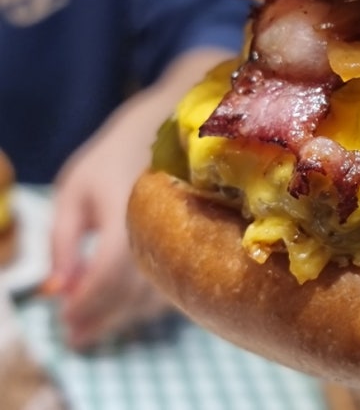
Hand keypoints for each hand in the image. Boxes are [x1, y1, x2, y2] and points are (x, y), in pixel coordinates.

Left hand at [50, 48, 233, 348]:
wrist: (172, 125)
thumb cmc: (116, 153)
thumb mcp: (75, 189)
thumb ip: (64, 240)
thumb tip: (58, 290)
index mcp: (128, 208)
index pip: (109, 273)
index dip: (86, 302)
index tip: (64, 321)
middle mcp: (164, 226)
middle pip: (133, 292)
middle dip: (101, 319)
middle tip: (76, 338)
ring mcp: (187, 235)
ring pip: (156, 294)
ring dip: (123, 317)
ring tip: (95, 326)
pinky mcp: (198, 242)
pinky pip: (174, 285)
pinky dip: (146, 305)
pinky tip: (126, 306)